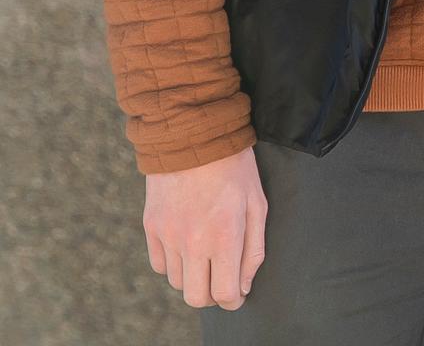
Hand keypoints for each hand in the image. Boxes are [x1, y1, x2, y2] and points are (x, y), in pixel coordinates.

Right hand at [143, 147, 267, 309]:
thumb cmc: (235, 170)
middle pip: (196, 298)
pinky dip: (174, 264)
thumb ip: (253, 250)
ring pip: (177, 283)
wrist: (193, 138)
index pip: (224, 293)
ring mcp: (168, 236)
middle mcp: (193, 242)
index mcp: (225, 236)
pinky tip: (188, 247)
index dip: (234, 300)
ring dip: (193, 278)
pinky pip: (160, 265)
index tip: (238, 294)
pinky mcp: (151, 227)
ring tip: (208, 256)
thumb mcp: (257, 205)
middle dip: (212, 296)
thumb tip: (243, 286)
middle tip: (222, 281)